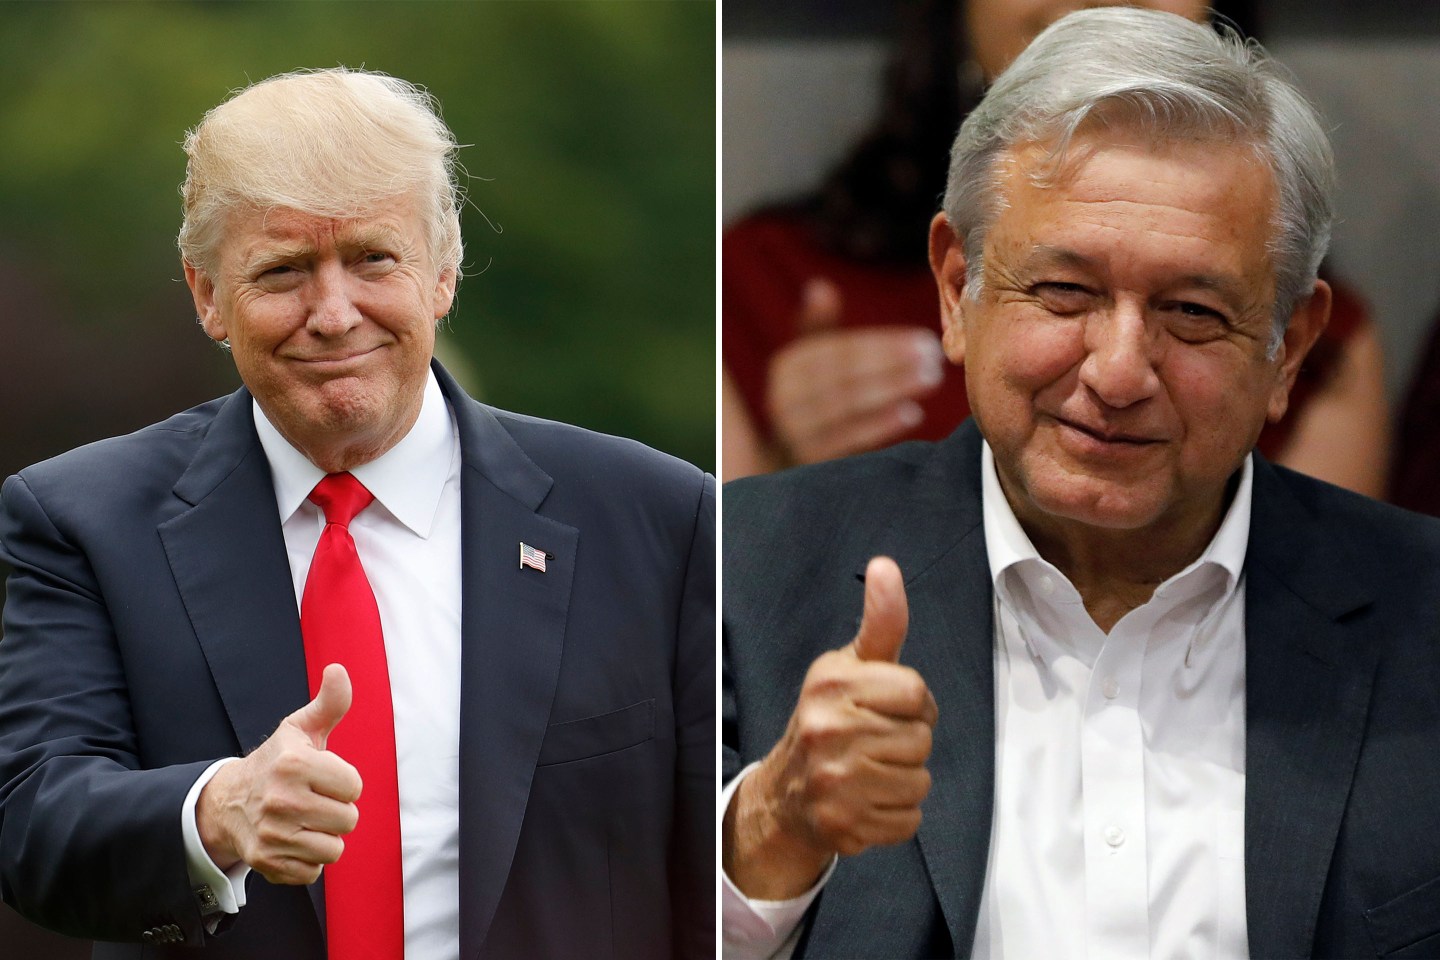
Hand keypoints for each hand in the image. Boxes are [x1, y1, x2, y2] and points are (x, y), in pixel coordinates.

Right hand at [197, 663, 361, 883]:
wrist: (228, 802)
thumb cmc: (276, 762)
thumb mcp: (300, 730)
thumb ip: (329, 703)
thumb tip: (338, 670)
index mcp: (294, 763)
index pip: (354, 786)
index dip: (343, 782)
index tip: (323, 778)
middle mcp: (281, 799)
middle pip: (348, 819)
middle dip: (337, 811)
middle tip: (314, 801)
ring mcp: (272, 833)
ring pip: (334, 848)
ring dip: (325, 837)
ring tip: (305, 821)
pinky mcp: (267, 861)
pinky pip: (314, 872)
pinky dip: (307, 860)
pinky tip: (292, 840)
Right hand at [724, 557, 935, 899]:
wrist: (787, 793)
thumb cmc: (831, 718)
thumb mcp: (850, 666)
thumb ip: (880, 621)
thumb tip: (885, 565)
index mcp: (831, 683)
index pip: (916, 691)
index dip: (914, 702)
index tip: (889, 708)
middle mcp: (826, 729)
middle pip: (921, 738)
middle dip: (908, 742)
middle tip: (876, 742)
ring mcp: (832, 781)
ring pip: (919, 781)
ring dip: (904, 780)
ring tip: (872, 771)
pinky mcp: (842, 825)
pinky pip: (909, 821)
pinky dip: (896, 815)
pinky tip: (868, 800)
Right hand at [766, 278, 944, 464]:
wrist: (783, 461)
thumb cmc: (809, 402)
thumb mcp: (807, 362)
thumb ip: (817, 327)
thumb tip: (820, 287)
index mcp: (786, 368)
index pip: (839, 351)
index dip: (882, 345)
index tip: (923, 340)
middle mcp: (783, 400)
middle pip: (844, 377)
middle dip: (891, 366)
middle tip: (934, 358)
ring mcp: (794, 434)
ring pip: (847, 407)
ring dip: (891, 391)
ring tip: (930, 379)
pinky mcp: (808, 463)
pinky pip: (847, 442)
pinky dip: (880, 427)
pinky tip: (912, 413)